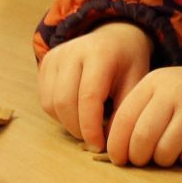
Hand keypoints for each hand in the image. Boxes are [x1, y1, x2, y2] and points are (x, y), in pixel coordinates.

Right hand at [38, 22, 152, 151]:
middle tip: (93, 140)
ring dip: (67, 123)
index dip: (91, 127)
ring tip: (87, 127)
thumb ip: (124, 111)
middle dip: (78, 129)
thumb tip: (110, 143)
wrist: (115, 36)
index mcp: (100, 54)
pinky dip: (59, 114)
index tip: (99, 145)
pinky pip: (45, 99)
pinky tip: (76, 114)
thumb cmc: (128, 62)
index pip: (88, 97)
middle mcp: (73, 51)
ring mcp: (56, 55)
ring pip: (51, 103)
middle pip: (65, 102)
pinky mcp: (45, 62)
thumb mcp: (136, 83)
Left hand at [107, 65, 181, 166]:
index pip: (124, 118)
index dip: (116, 144)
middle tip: (141, 159)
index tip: (117, 158)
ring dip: (162, 160)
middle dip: (137, 157)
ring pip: (165, 152)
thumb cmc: (177, 97)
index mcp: (153, 82)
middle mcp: (174, 92)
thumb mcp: (155, 92)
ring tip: (166, 151)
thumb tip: (115, 152)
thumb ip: (135, 115)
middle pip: (143, 137)